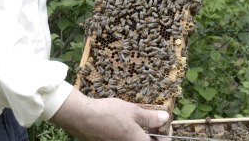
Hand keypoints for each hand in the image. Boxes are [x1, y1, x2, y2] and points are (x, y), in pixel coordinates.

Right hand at [50, 89, 169, 140]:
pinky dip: (128, 134)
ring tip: (137, 119)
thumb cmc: (109, 113)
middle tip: (152, 120)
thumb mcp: (132, 111)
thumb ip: (150, 117)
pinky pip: (124, 140)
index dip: (165, 136)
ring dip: (140, 133)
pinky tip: (123, 122)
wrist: (83, 117)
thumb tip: (165, 117)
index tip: (164, 124)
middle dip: (152, 134)